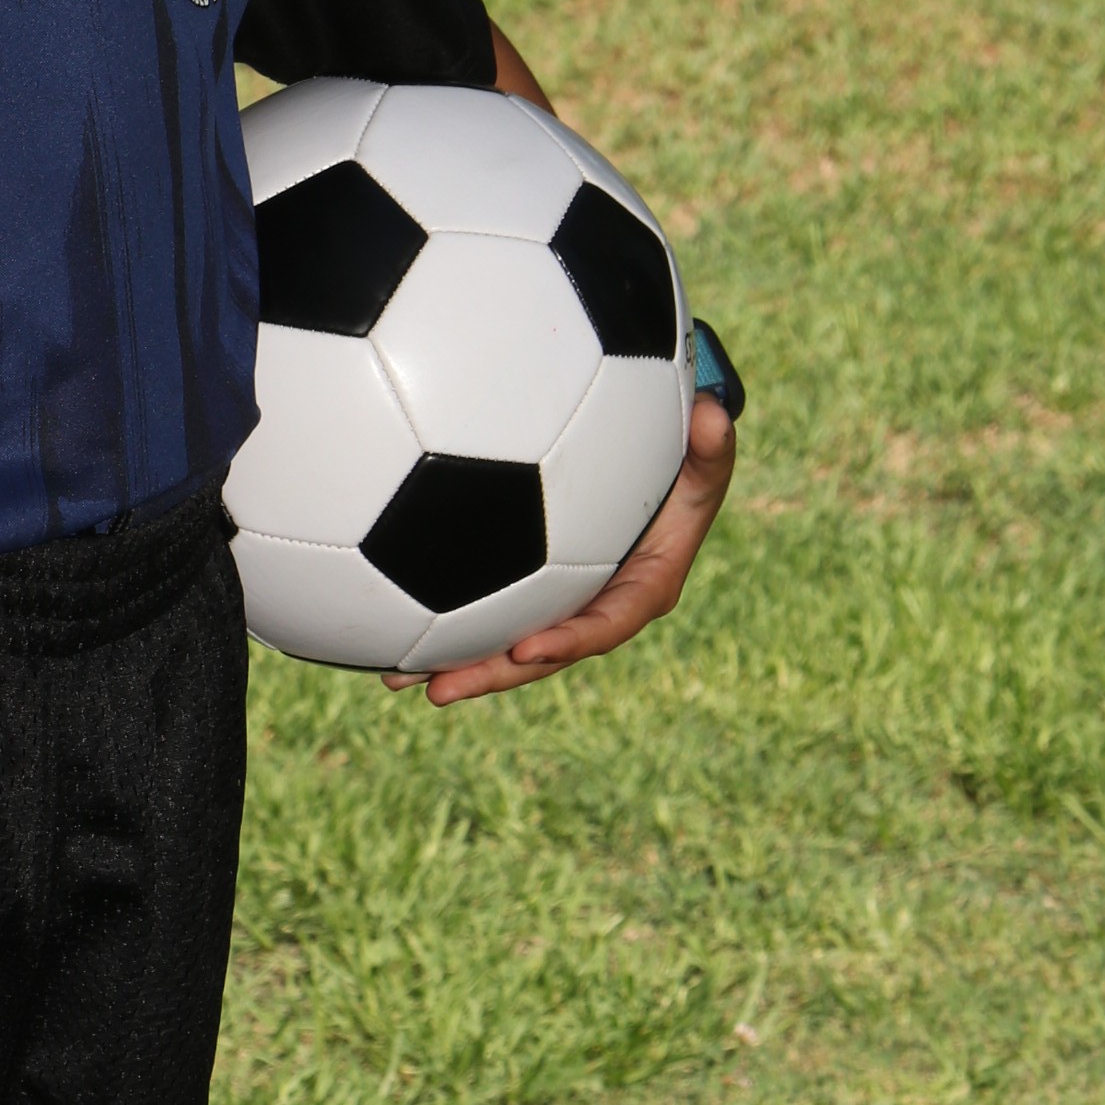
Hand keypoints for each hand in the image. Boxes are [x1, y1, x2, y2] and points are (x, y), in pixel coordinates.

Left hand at [393, 394, 736, 707]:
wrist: (657, 464)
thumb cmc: (682, 460)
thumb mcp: (705, 456)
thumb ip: (713, 448)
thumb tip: (717, 415)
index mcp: (641, 589)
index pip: (604, 626)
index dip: (568, 642)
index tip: (527, 649)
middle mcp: (595, 607)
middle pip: (542, 652)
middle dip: (492, 674)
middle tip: (438, 689)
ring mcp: (559, 601)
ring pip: (505, 641)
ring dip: (454, 662)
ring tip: (392, 678)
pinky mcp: (529, 588)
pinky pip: (486, 611)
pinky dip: (441, 622)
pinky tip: (388, 629)